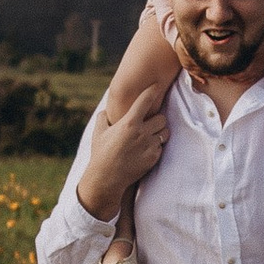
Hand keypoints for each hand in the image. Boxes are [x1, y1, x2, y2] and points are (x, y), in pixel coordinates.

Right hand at [75, 91, 169, 219]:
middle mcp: (142, 132)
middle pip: (162, 118)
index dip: (152, 91)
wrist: (107, 178)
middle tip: (150, 124)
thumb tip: (106, 110)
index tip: (157, 85)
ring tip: (149, 137)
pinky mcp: (154, 157)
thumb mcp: (98, 133)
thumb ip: (103, 118)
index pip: (145, 101)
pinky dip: (156, 146)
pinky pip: (161, 147)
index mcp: (129, 123)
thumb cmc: (101, 154)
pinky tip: (145, 150)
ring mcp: (150, 145)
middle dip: (157, 120)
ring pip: (165, 132)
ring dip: (160, 132)